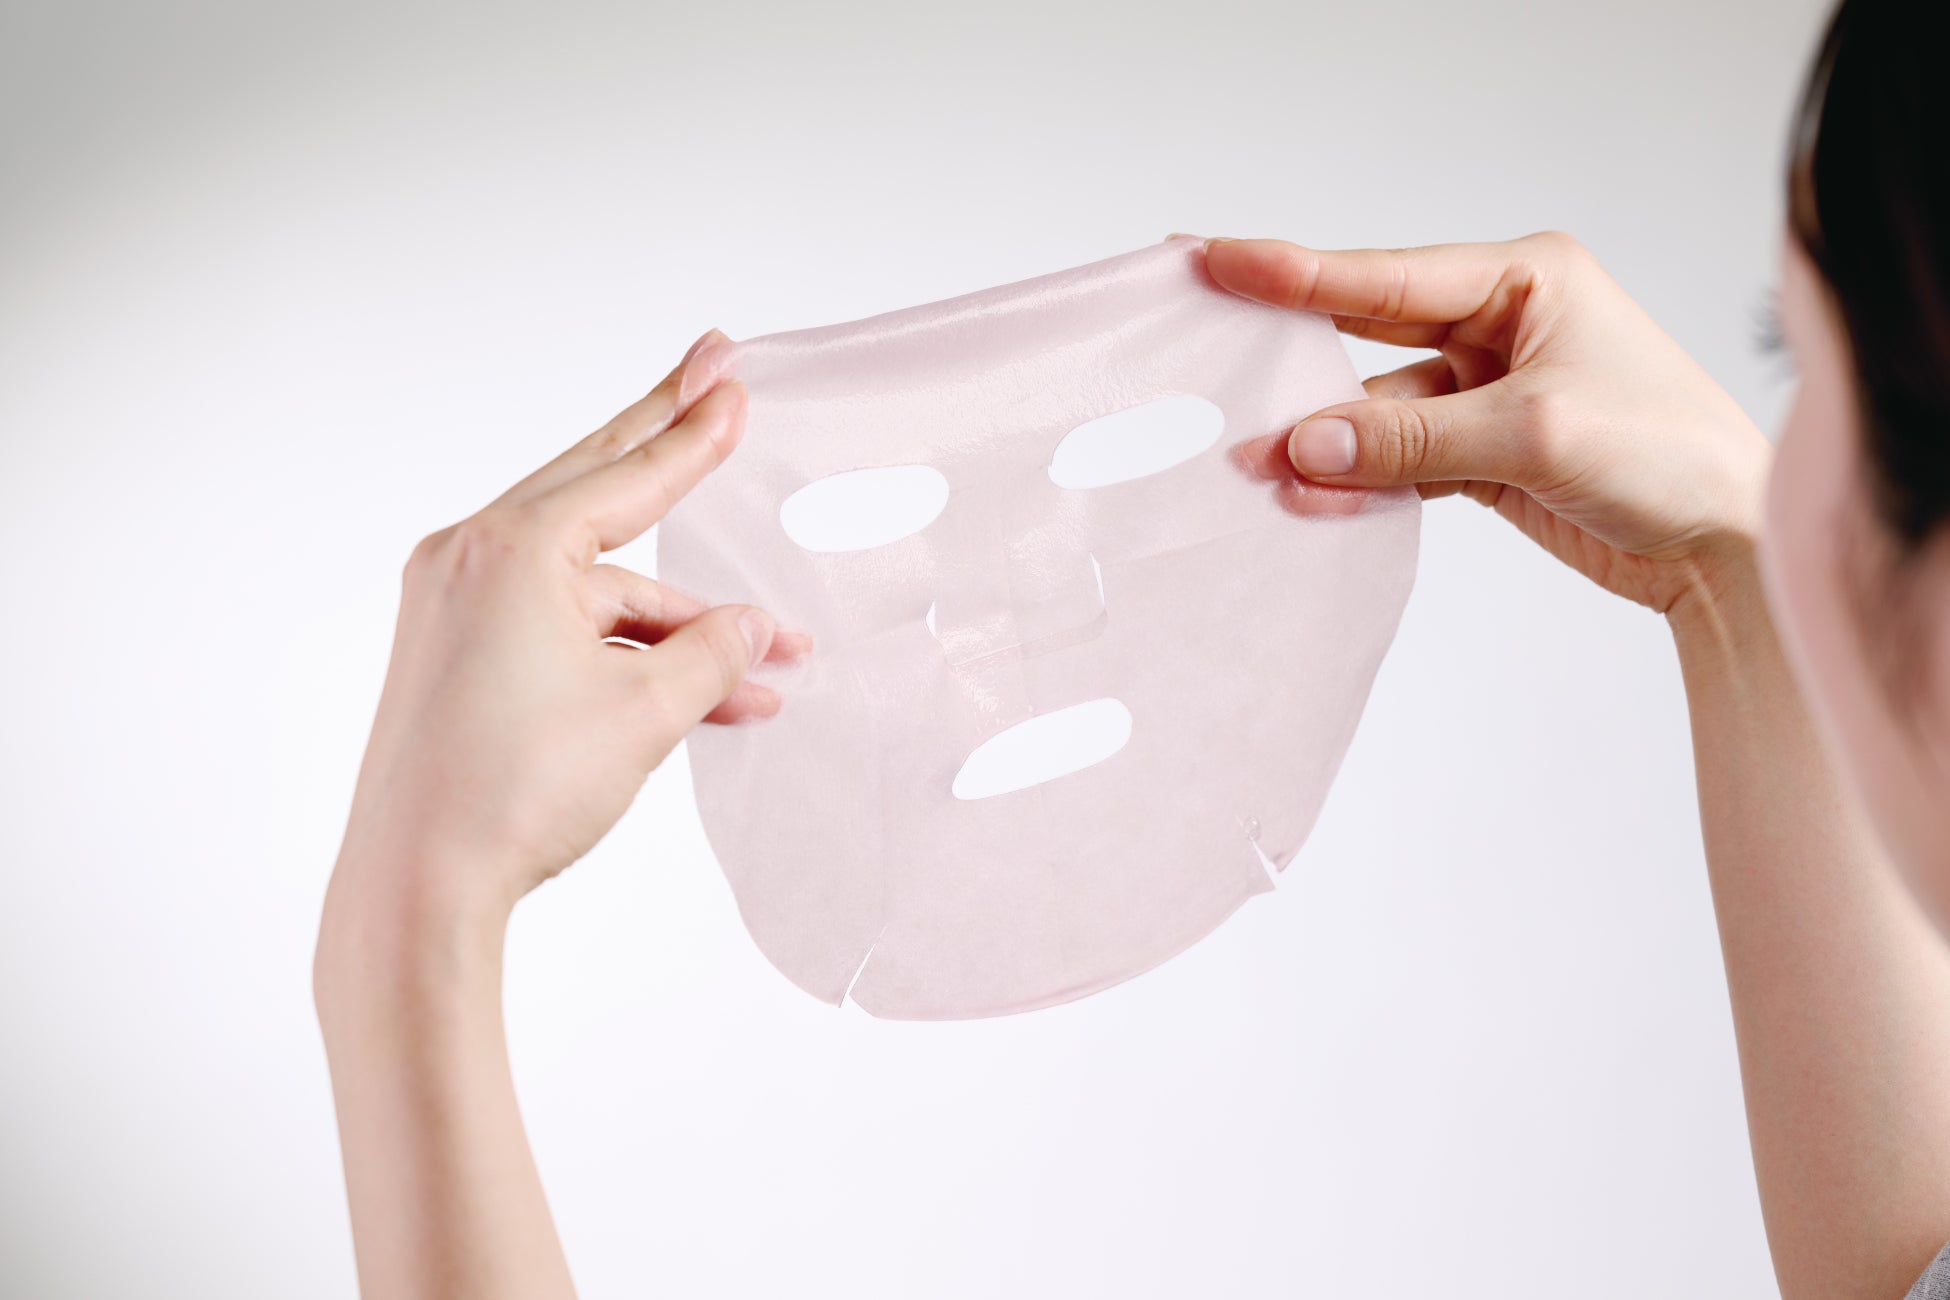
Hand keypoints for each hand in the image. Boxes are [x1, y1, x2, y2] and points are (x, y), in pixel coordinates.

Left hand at [323, 329, 805, 940]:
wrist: (417, 888)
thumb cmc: (517, 791)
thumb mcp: (645, 713)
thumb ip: (712, 654)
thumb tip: (755, 629)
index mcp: (511, 548)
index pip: (628, 473)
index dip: (694, 433)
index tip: (732, 381)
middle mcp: (471, 560)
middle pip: (598, 489)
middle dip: (668, 449)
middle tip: (715, 377)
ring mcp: (456, 607)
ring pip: (594, 588)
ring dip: (676, 624)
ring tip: (766, 664)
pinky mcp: (455, 656)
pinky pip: (563, 629)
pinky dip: (627, 655)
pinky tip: (702, 695)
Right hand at [1203, 232, 1771, 615]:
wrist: (1726, 547)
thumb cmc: (1670, 456)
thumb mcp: (1535, 434)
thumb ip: (1414, 437)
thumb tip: (1307, 444)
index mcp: (1526, 279)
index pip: (1388, 274)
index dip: (1297, 271)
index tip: (1216, 259)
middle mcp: (1501, 323)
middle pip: (1370, 330)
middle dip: (1295, 349)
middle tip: (1210, 344)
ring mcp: (1486, 390)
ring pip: (1378, 408)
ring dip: (1329, 441)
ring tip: (1260, 465)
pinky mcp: (1481, 453)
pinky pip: (1398, 459)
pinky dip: (1361, 481)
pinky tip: (1314, 497)